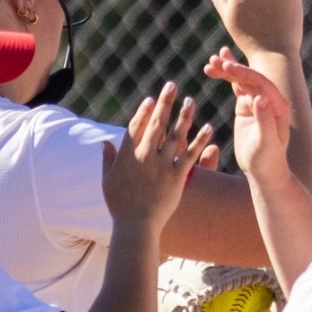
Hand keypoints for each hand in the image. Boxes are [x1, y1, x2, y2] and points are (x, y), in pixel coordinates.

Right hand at [102, 83, 201, 227]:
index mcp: (127, 155)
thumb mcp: (107, 181)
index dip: (144, 111)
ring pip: (175, 135)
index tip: (152, 99)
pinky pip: (190, 155)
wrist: (135, 224)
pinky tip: (209, 127)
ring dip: (183, 116)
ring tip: (190, 100)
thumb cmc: (119, 205)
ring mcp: (161, 165)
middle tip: (172, 86)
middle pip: (156, 123)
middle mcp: (145, 155)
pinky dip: (200, 140)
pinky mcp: (176, 177)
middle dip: (164, 103)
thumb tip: (103, 142)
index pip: (136, 126)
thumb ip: (106, 159)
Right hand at [204, 48, 291, 186]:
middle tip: (214, 61)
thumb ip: (265, 120)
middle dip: (232, 68)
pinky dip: (226, 77)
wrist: (265, 172)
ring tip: (210, 61)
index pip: (261, 83)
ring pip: (241, 80)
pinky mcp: (246, 107)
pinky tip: (215, 67)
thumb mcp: (266, 143)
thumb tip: (260, 98)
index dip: (244, 74)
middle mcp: (269, 100)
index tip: (227, 67)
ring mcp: (257, 101)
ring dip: (227, 69)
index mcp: (277, 105)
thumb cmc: (268, 161)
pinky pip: (236, 87)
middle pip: (250, 78)